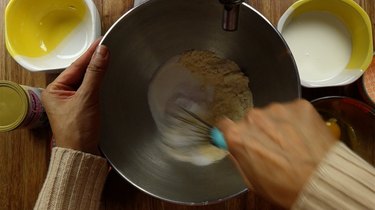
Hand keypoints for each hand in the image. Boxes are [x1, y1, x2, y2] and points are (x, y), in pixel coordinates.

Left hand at [42, 39, 109, 154]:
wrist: (82, 155)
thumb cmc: (78, 130)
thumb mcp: (86, 98)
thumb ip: (95, 74)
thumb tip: (102, 51)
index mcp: (54, 90)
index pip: (75, 67)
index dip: (90, 54)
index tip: (102, 42)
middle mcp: (61, 94)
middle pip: (81, 73)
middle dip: (94, 62)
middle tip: (108, 48)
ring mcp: (72, 102)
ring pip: (87, 81)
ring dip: (98, 72)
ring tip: (110, 59)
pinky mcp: (83, 109)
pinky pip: (92, 91)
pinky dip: (100, 84)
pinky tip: (108, 78)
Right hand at [217, 99, 337, 207]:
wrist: (322, 182)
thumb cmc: (285, 187)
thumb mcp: (251, 180)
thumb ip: (237, 157)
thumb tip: (231, 145)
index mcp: (238, 135)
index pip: (224, 124)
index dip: (232, 132)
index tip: (240, 137)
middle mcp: (254, 117)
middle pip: (251, 119)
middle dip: (259, 130)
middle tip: (273, 146)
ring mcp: (278, 109)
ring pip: (272, 114)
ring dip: (278, 125)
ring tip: (292, 143)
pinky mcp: (299, 105)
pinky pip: (291, 111)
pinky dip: (296, 121)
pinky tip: (303, 137)